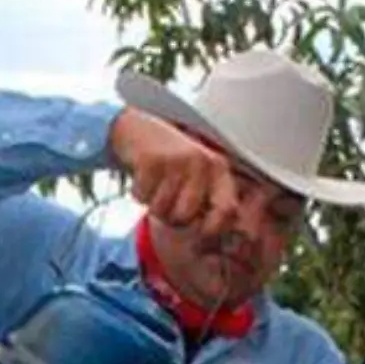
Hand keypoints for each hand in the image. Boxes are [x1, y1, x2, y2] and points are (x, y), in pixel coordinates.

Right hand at [109, 108, 240, 236]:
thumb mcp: (196, 175)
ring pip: (162, 210)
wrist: (137, 130)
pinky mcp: (152, 160)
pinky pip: (143, 198)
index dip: (213, 228)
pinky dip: (138, 194)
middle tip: (166, 201)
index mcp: (218, 168)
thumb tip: (209, 234)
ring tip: (155, 185)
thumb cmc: (170, 160)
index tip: (200, 233)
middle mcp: (201, 162)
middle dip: (171, 217)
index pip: (226, 209)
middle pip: (185, 216)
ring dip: (152, 205)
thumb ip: (208, 201)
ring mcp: (177, 160)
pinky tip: (143, 177)